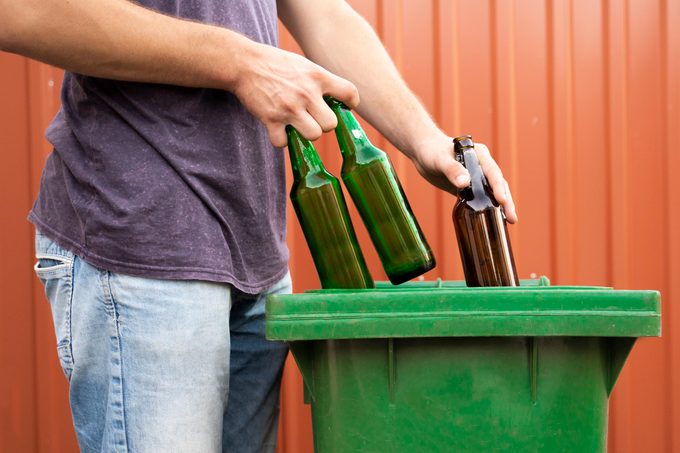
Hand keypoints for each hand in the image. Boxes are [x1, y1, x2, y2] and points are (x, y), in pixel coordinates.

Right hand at [232, 41, 359, 146]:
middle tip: (313, 118)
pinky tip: (278, 129)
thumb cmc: (275, 64)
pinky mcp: (271, 119)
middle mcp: (306, 93)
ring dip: (306, 134)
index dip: (351, 103)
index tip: (347, 106)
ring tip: (298, 125)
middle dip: (323, 124)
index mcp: (318, 76)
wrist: (244, 63)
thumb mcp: (304, 65)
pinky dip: (280, 140)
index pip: (349, 92)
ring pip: (313, 135)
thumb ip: (320, 81)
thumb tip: (336, 99)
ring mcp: (289, 108)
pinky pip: (283, 143)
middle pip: (331, 124)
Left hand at [411, 135, 517, 222]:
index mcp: (479, 155)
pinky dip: (488, 207)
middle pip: (498, 184)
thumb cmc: (432, 152)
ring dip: (501, 206)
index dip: (498, 187)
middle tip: (512, 218)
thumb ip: (452, 170)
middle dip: (506, 201)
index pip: (492, 172)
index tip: (503, 201)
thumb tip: (465, 183)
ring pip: (492, 192)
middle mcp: (482, 165)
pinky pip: (481, 197)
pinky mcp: (469, 187)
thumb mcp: (440, 160)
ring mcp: (477, 177)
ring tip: (510, 221)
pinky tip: (494, 219)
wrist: (423, 152)